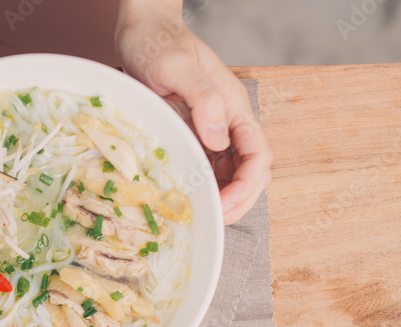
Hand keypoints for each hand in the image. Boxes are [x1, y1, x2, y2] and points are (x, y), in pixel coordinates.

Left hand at [116, 4, 271, 223]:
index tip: (224, 204)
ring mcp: (209, 131)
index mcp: (233, 107)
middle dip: (237, 201)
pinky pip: (204, 170)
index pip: (257, 155)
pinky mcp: (190, 136)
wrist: (142, 30)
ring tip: (199, 217)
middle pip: (249, 173)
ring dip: (220, 200)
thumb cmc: (159, 44)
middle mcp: (227, 122)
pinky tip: (184, 200)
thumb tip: (218, 138)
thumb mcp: (177, 68)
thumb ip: (203, 100)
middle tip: (212, 221)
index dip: (246, 185)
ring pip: (228, 176)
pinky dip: (200, 189)